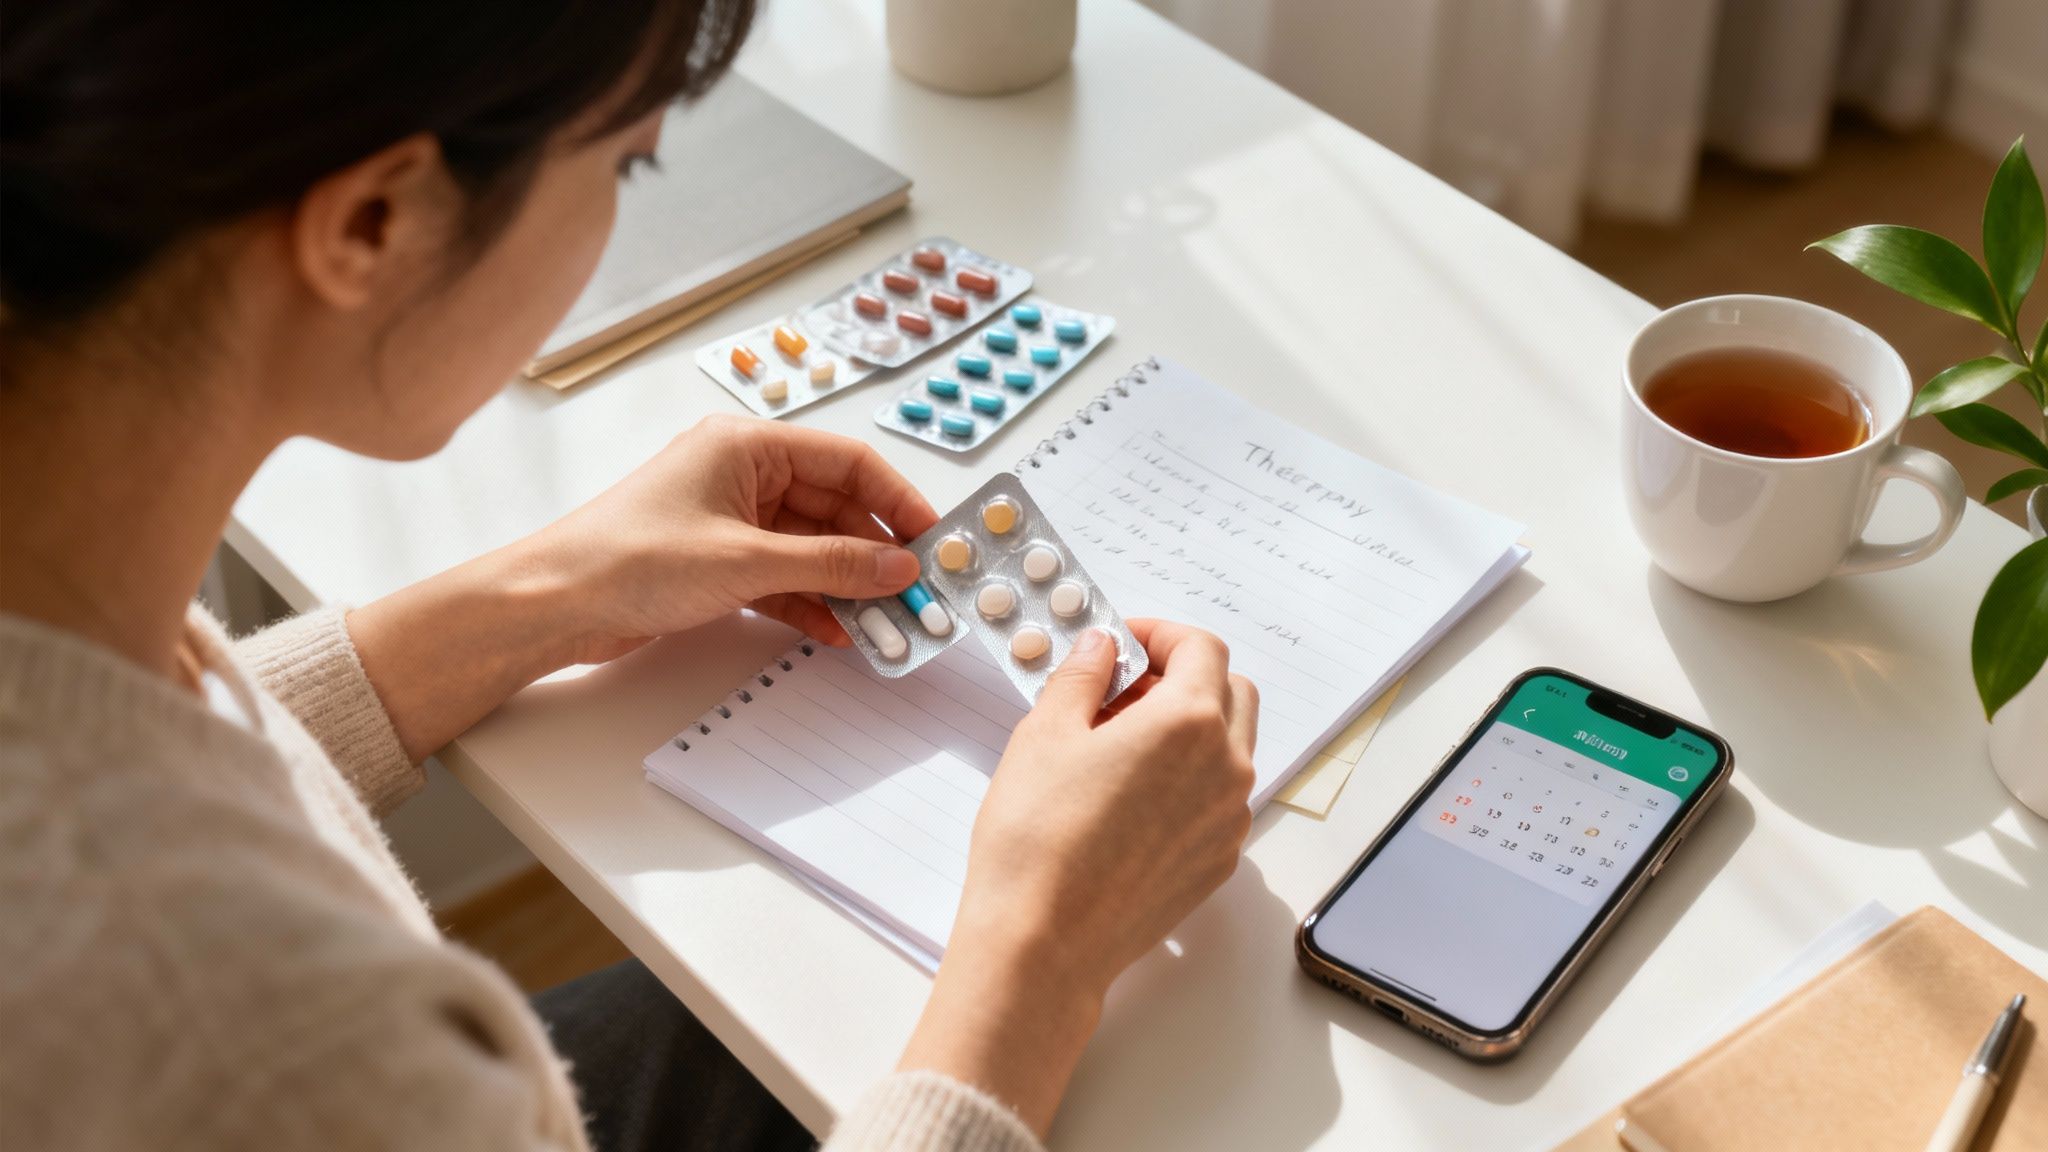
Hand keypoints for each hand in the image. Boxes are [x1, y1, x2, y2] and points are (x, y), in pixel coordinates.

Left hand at [522, 414, 939, 662]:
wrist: (555, 603)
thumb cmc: (631, 559)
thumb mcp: (747, 561)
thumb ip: (831, 563)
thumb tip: (898, 566)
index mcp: (748, 446)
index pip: (847, 462)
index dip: (896, 500)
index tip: (933, 539)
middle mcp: (742, 475)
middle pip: (834, 508)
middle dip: (875, 554)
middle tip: (915, 595)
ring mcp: (731, 521)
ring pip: (811, 548)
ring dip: (848, 585)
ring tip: (886, 624)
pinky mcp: (718, 562)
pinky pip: (784, 578)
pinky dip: (812, 603)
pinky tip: (839, 633)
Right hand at [896, 619, 1257, 1134]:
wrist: (1045, 942)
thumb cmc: (1037, 838)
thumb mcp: (1045, 733)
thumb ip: (1083, 676)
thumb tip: (1102, 649)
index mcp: (1190, 723)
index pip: (1201, 648)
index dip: (1160, 634)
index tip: (1123, 644)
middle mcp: (1226, 768)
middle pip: (1230, 691)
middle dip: (1182, 676)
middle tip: (1122, 689)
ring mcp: (1228, 820)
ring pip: (1230, 747)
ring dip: (1189, 727)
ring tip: (1118, 744)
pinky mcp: (1217, 861)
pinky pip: (1218, 798)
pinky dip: (1188, 778)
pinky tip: (1129, 796)